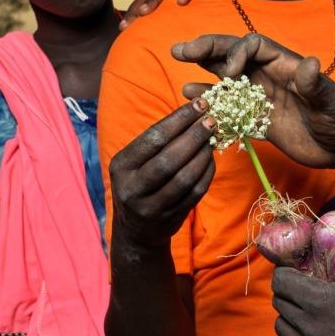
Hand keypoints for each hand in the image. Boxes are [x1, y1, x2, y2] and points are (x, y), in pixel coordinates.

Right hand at [109, 98, 216, 248]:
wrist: (136, 230)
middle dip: (194, 136)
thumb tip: (193, 111)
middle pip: (168, 159)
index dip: (179, 120)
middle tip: (212, 120)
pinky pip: (194, 193)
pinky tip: (212, 159)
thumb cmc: (139, 183)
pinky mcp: (169, 220)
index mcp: (121, 166)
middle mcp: (131, 188)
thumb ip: (157, 141)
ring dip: (203, 155)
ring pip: (184, 178)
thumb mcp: (135, 163)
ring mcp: (150, 207)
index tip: (200, 104)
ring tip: (214, 138)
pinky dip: (207, 174)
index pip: (153, 138)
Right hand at [173, 33, 334, 170]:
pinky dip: (209, 100)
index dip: (237, 53)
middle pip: (232, 54)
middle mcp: (268, 75)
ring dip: (203, 69)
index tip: (231, 74)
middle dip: (208, 48)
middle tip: (181, 50)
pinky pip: (227, 105)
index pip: (253, 45)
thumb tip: (309, 64)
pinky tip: (190, 96)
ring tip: (180, 62)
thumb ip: (316, 85)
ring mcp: (259, 96)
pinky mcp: (254, 118)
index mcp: (284, 64)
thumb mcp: (332, 102)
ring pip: (225, 76)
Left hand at [271, 266, 334, 335]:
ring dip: (292, 317)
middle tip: (303, 289)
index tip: (294, 270)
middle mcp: (312, 327)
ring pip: (283, 329)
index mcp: (322, 300)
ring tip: (310, 313)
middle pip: (279, 304)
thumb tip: (329, 261)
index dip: (285, 272)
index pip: (281, 282)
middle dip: (288, 292)